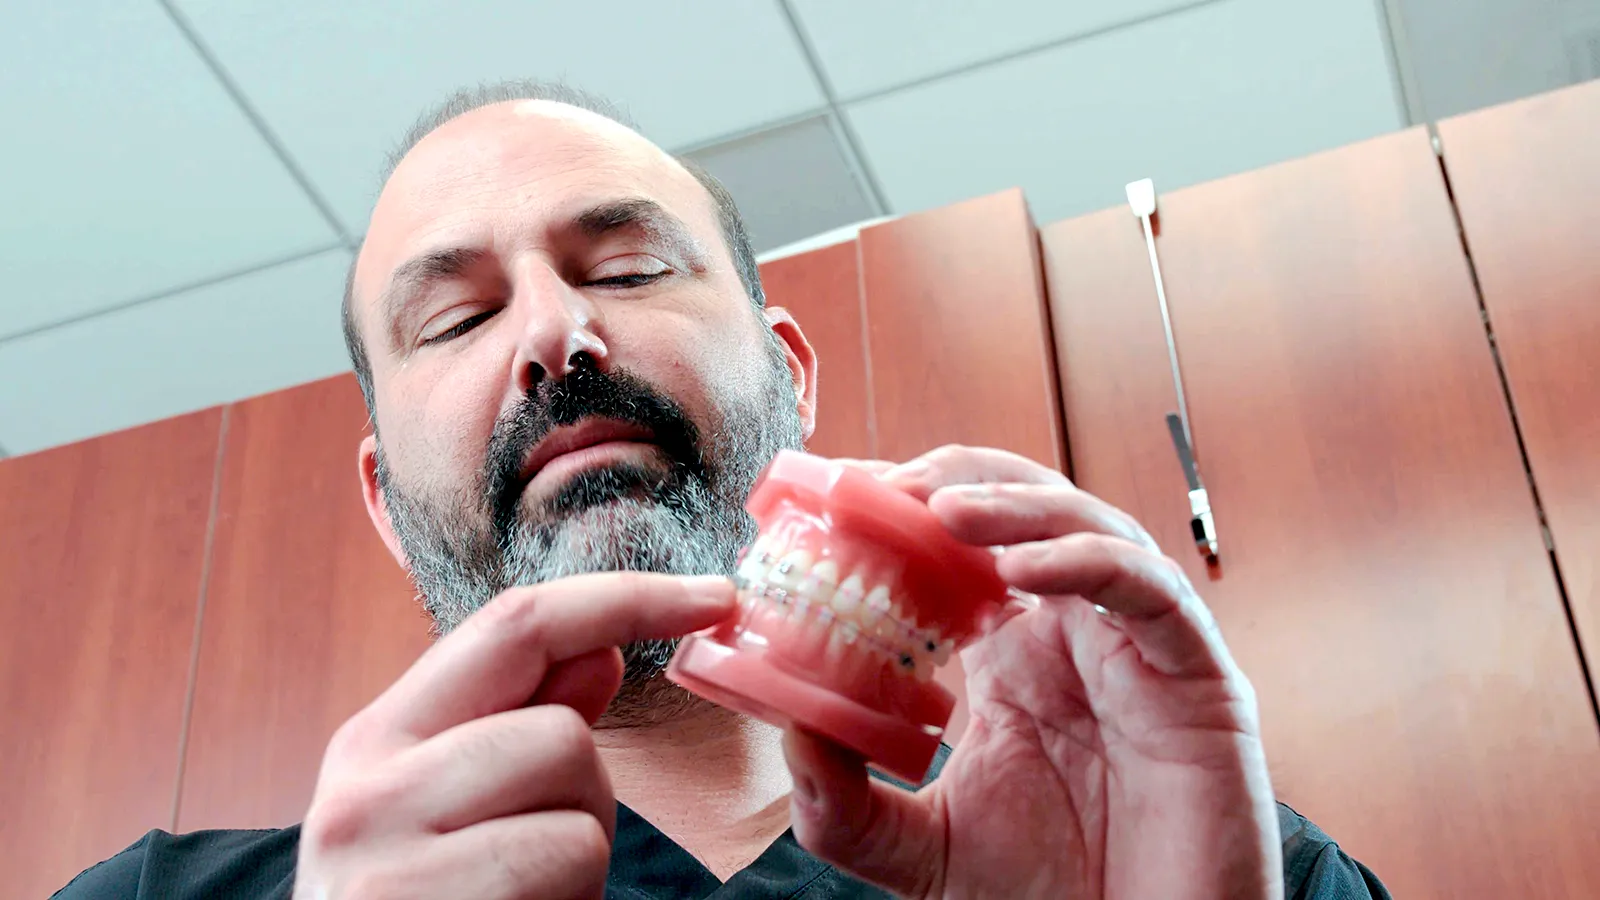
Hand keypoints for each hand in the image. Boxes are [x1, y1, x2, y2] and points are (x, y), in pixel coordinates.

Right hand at [293, 573, 734, 898]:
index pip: (515, 624)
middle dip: (588, 796)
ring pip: (573, 797)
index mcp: (378, 742)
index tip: (717, 596)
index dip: (628, 597)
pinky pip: (564, 861)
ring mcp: (384, 856)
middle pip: (557, 728)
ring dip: (577, 861)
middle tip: (538, 864)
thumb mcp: (459, 815)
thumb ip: (522, 730)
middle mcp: (364, 786)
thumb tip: (599, 651)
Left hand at [785, 447, 1281, 898]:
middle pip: (1025, 512)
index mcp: (1014, 658)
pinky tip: (1017, 569)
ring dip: (1013, 505)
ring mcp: (1139, 647)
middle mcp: (1076, 636)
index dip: (904, 513)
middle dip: (955, 482)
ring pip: (1087, 526)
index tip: (837, 498)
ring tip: (940, 508)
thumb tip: (788, 730)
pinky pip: (1146, 589)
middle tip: (883, 485)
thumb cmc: (1051, 897)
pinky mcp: (1199, 674)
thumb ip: (846, 803)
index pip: (960, 551)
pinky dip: (1083, 561)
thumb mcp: (919, 850)